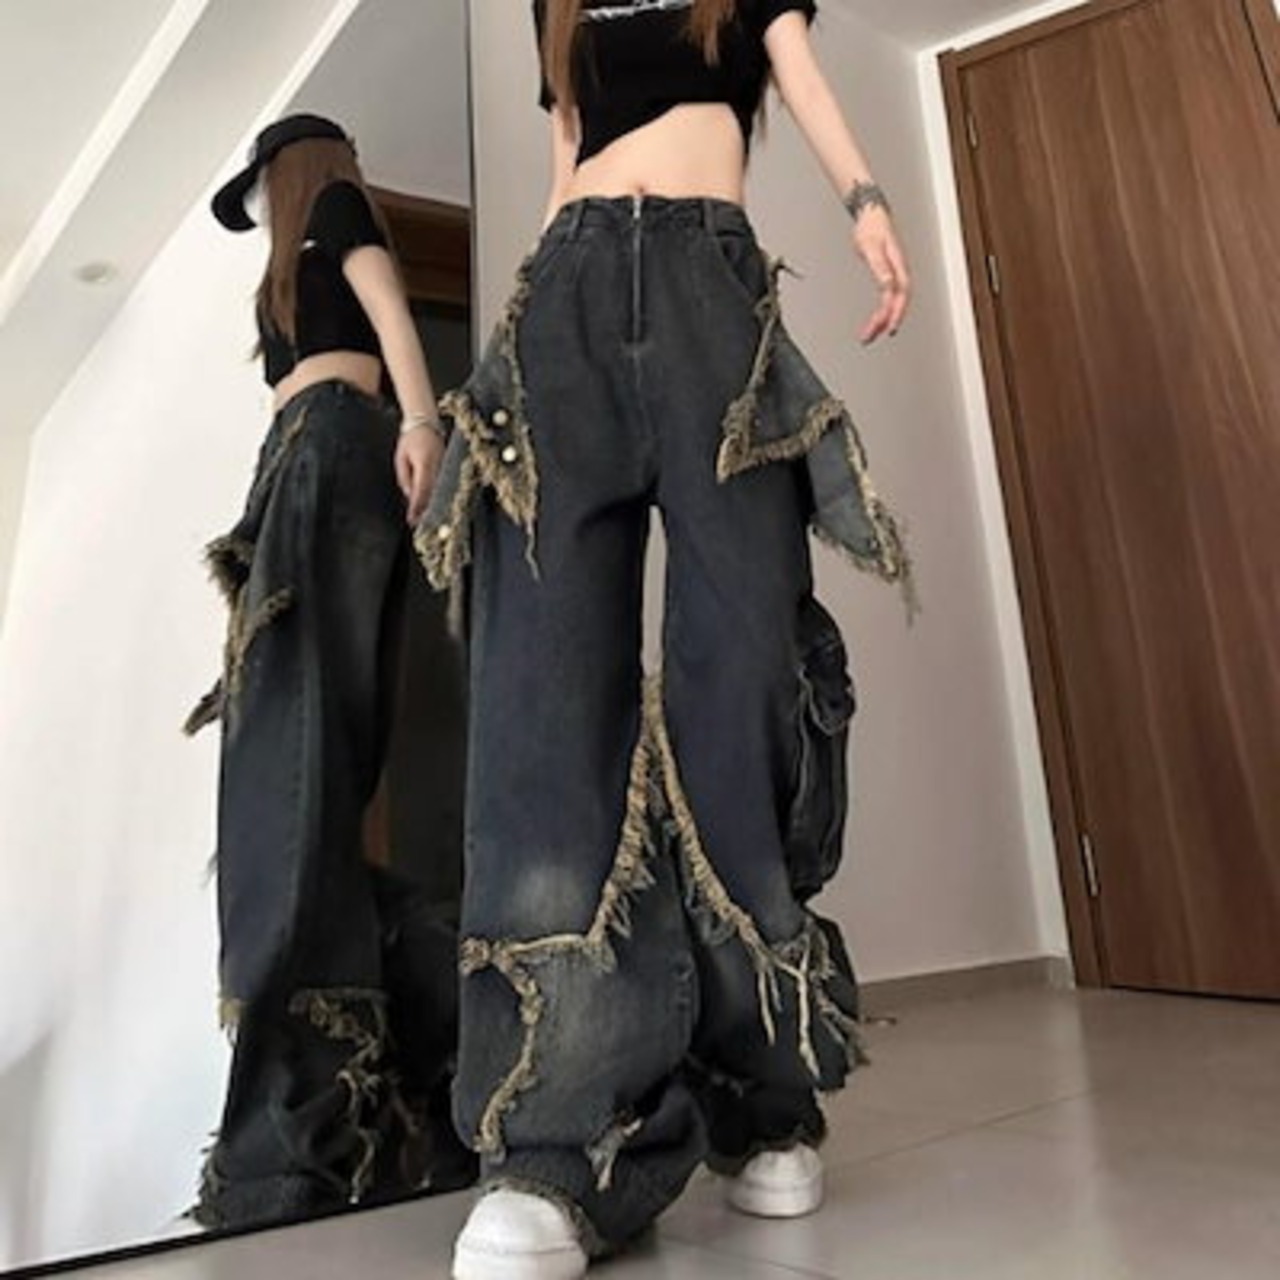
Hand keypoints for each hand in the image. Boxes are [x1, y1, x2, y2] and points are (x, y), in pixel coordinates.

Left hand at [395, 427, 443, 526]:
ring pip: (439, 492)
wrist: (427, 424)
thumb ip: (404, 477)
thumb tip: (409, 495)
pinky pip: (442, 486)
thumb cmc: (411, 439)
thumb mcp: (401, 457)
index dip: (417, 506)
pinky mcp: (448, 468)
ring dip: (433, 505)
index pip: (421, 490)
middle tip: (419, 524)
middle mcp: (438, 467)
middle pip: (433, 494)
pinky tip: (433, 506)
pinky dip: (437, 497)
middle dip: (426, 510)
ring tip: (426, 520)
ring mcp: (445, 468)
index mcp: (425, 463)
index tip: (412, 519)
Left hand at [853, 207, 910, 344]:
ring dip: (882, 320)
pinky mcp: (887, 277)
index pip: (900, 294)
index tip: (888, 327)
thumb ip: (880, 266)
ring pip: (892, 304)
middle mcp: (899, 273)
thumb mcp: (871, 247)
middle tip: (870, 337)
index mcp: (898, 266)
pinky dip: (881, 312)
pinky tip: (875, 321)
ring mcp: (894, 275)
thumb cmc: (871, 229)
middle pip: (897, 303)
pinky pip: (887, 299)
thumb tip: (888, 285)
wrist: (871, 216)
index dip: (895, 312)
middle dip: (885, 322)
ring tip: (868, 335)